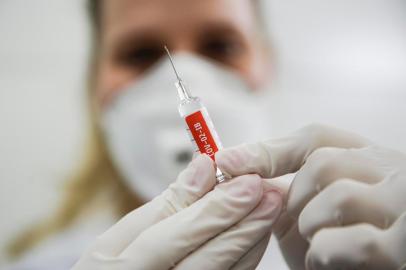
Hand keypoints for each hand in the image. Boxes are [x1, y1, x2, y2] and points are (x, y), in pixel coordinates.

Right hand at [72, 154, 281, 269]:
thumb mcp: (119, 237)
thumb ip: (165, 204)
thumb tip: (203, 168)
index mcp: (128, 267)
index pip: (178, 236)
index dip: (216, 209)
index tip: (247, 181)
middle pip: (209, 259)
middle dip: (244, 224)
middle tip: (271, 193)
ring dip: (251, 241)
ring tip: (270, 208)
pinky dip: (244, 259)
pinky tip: (255, 235)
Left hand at [216, 124, 405, 269]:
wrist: (363, 268)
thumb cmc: (336, 241)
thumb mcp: (307, 208)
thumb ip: (281, 187)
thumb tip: (230, 165)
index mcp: (365, 158)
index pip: (315, 137)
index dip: (267, 150)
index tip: (226, 163)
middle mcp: (392, 171)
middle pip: (324, 162)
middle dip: (294, 198)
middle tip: (296, 223)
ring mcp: (404, 205)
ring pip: (340, 196)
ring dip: (309, 226)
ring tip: (313, 243)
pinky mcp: (405, 246)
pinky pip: (356, 241)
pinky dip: (326, 253)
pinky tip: (325, 259)